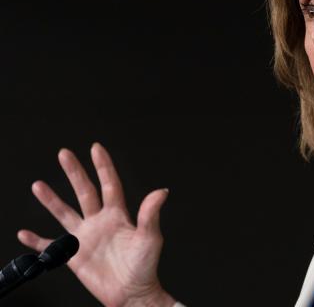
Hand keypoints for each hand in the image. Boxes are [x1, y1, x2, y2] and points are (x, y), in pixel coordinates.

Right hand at [18, 143, 175, 306]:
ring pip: (65, 212)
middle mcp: (100, 221)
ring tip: (38, 185)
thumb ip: (151, 214)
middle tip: (64, 154)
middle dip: (75, 172)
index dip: (103, 166)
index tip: (96, 148)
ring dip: (51, 200)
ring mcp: (85, 237)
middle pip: (84, 191)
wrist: (132, 293)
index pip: (109, 184)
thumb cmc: (145, 267)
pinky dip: (37, 241)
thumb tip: (161, 191)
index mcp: (118, 215)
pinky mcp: (74, 255)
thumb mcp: (150, 238)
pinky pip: (51, 246)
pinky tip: (25, 233)